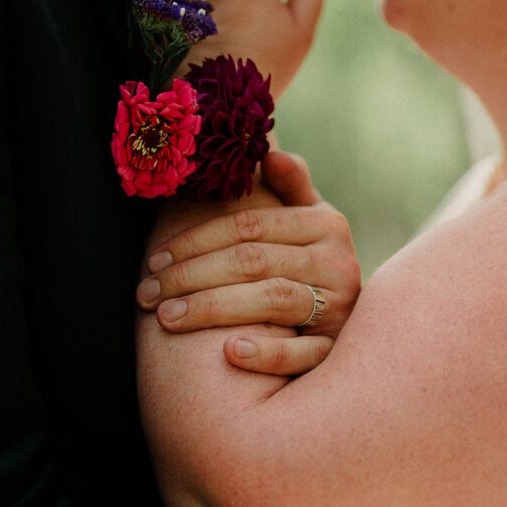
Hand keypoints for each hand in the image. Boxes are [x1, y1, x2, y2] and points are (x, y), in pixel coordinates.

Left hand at [136, 152, 360, 373]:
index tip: (153, 259)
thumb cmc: (313, 265)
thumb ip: (291, 186)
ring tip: (167, 319)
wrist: (360, 327)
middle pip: (253, 262)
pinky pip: (305, 353)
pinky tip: (230, 353)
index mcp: (325, 224)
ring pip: (273, 300)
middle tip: (145, 295)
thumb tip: (270, 154)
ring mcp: (341, 307)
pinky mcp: (339, 348)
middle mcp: (338, 262)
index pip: (249, 227)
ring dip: (214, 309)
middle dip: (191, 277)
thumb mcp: (310, 222)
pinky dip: (268, 352)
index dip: (196, 241)